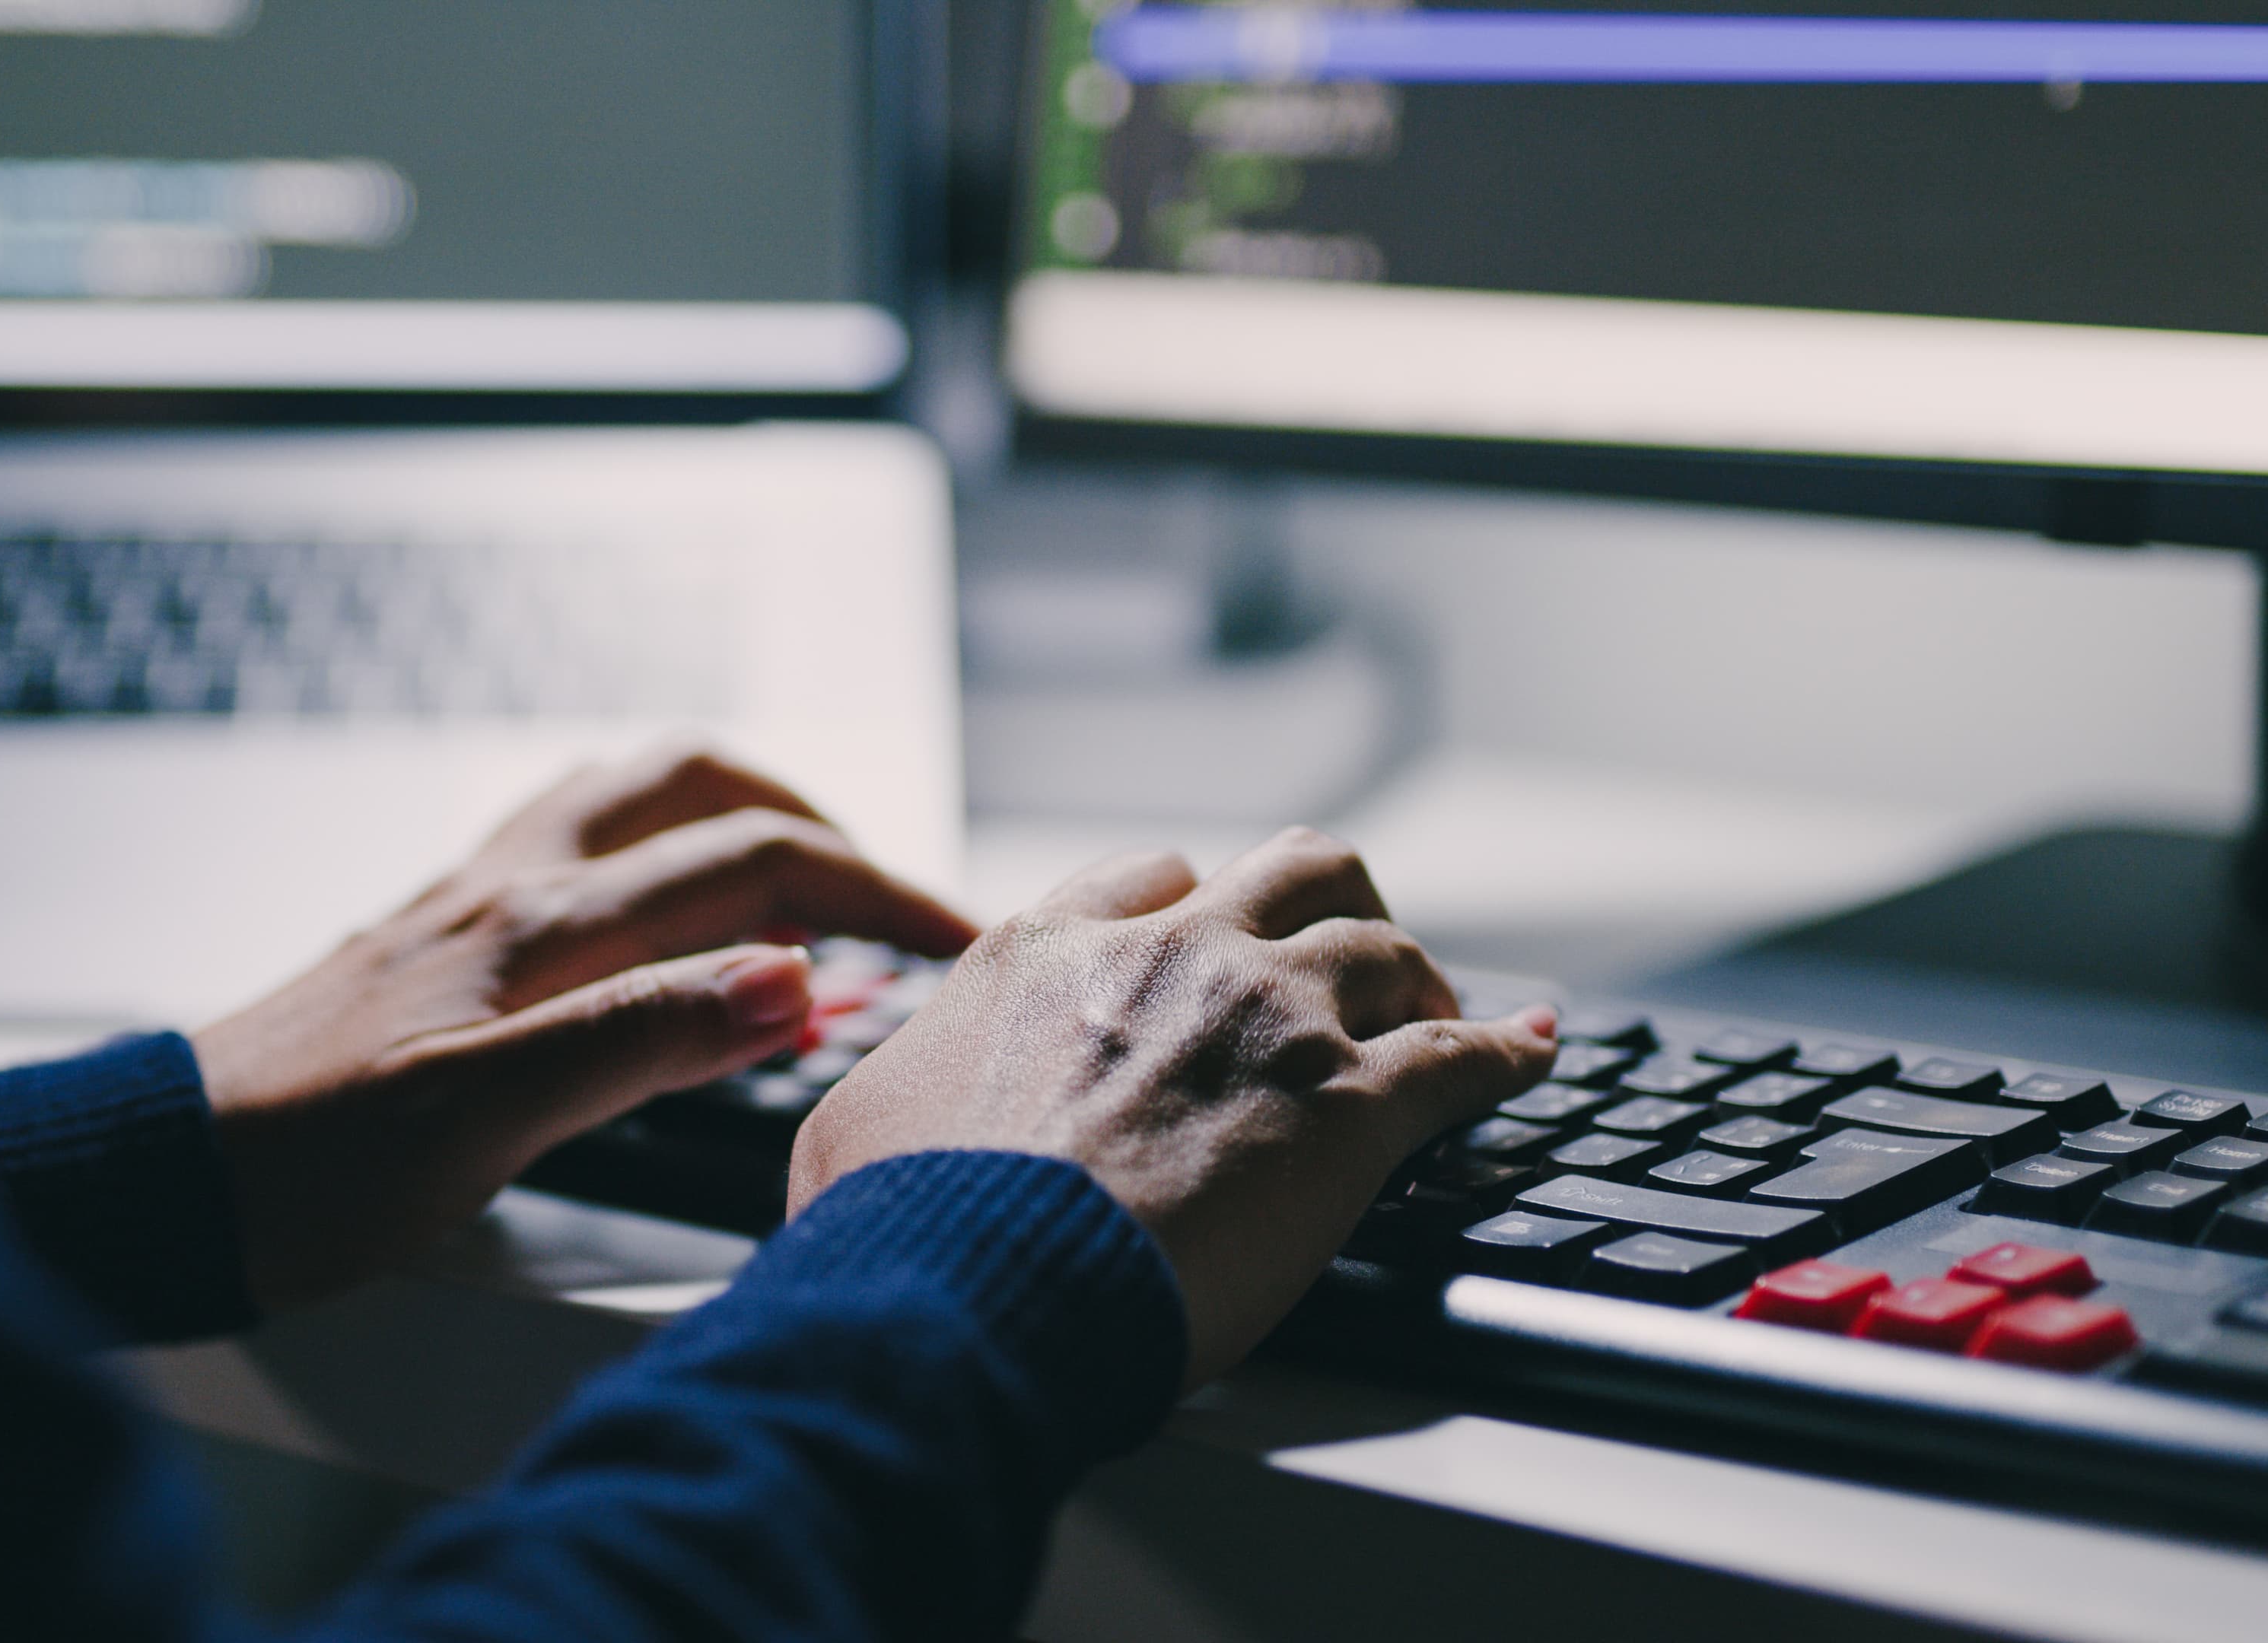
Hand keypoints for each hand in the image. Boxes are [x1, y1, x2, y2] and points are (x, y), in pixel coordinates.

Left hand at [193, 743, 977, 1306]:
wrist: (163, 1180)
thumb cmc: (302, 1170)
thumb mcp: (482, 1123)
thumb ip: (638, 1042)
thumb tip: (789, 979)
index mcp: (538, 928)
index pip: (753, 863)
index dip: (879, 891)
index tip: (963, 939)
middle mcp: (508, 889)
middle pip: (699, 785)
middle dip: (820, 821)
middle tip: (889, 900)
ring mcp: (470, 904)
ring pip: (631, 796)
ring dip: (735, 812)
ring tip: (802, 882)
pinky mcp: (439, 940)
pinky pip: (576, 846)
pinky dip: (657, 853)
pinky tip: (663, 920)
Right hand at [788, 829, 1555, 1384]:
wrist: (978, 1287)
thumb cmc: (904, 1228)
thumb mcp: (851, 1130)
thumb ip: (894, 1094)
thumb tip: (875, 1130)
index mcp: (1049, 953)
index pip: (1149, 875)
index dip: (1195, 900)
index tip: (1213, 930)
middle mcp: (1170, 957)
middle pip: (1295, 868)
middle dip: (1329, 903)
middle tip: (1346, 959)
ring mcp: (1270, 1021)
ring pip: (1383, 942)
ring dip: (1418, 973)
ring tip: (1441, 1009)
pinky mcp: (1351, 1109)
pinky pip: (1465, 1055)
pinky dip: (1509, 1052)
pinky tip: (1531, 1055)